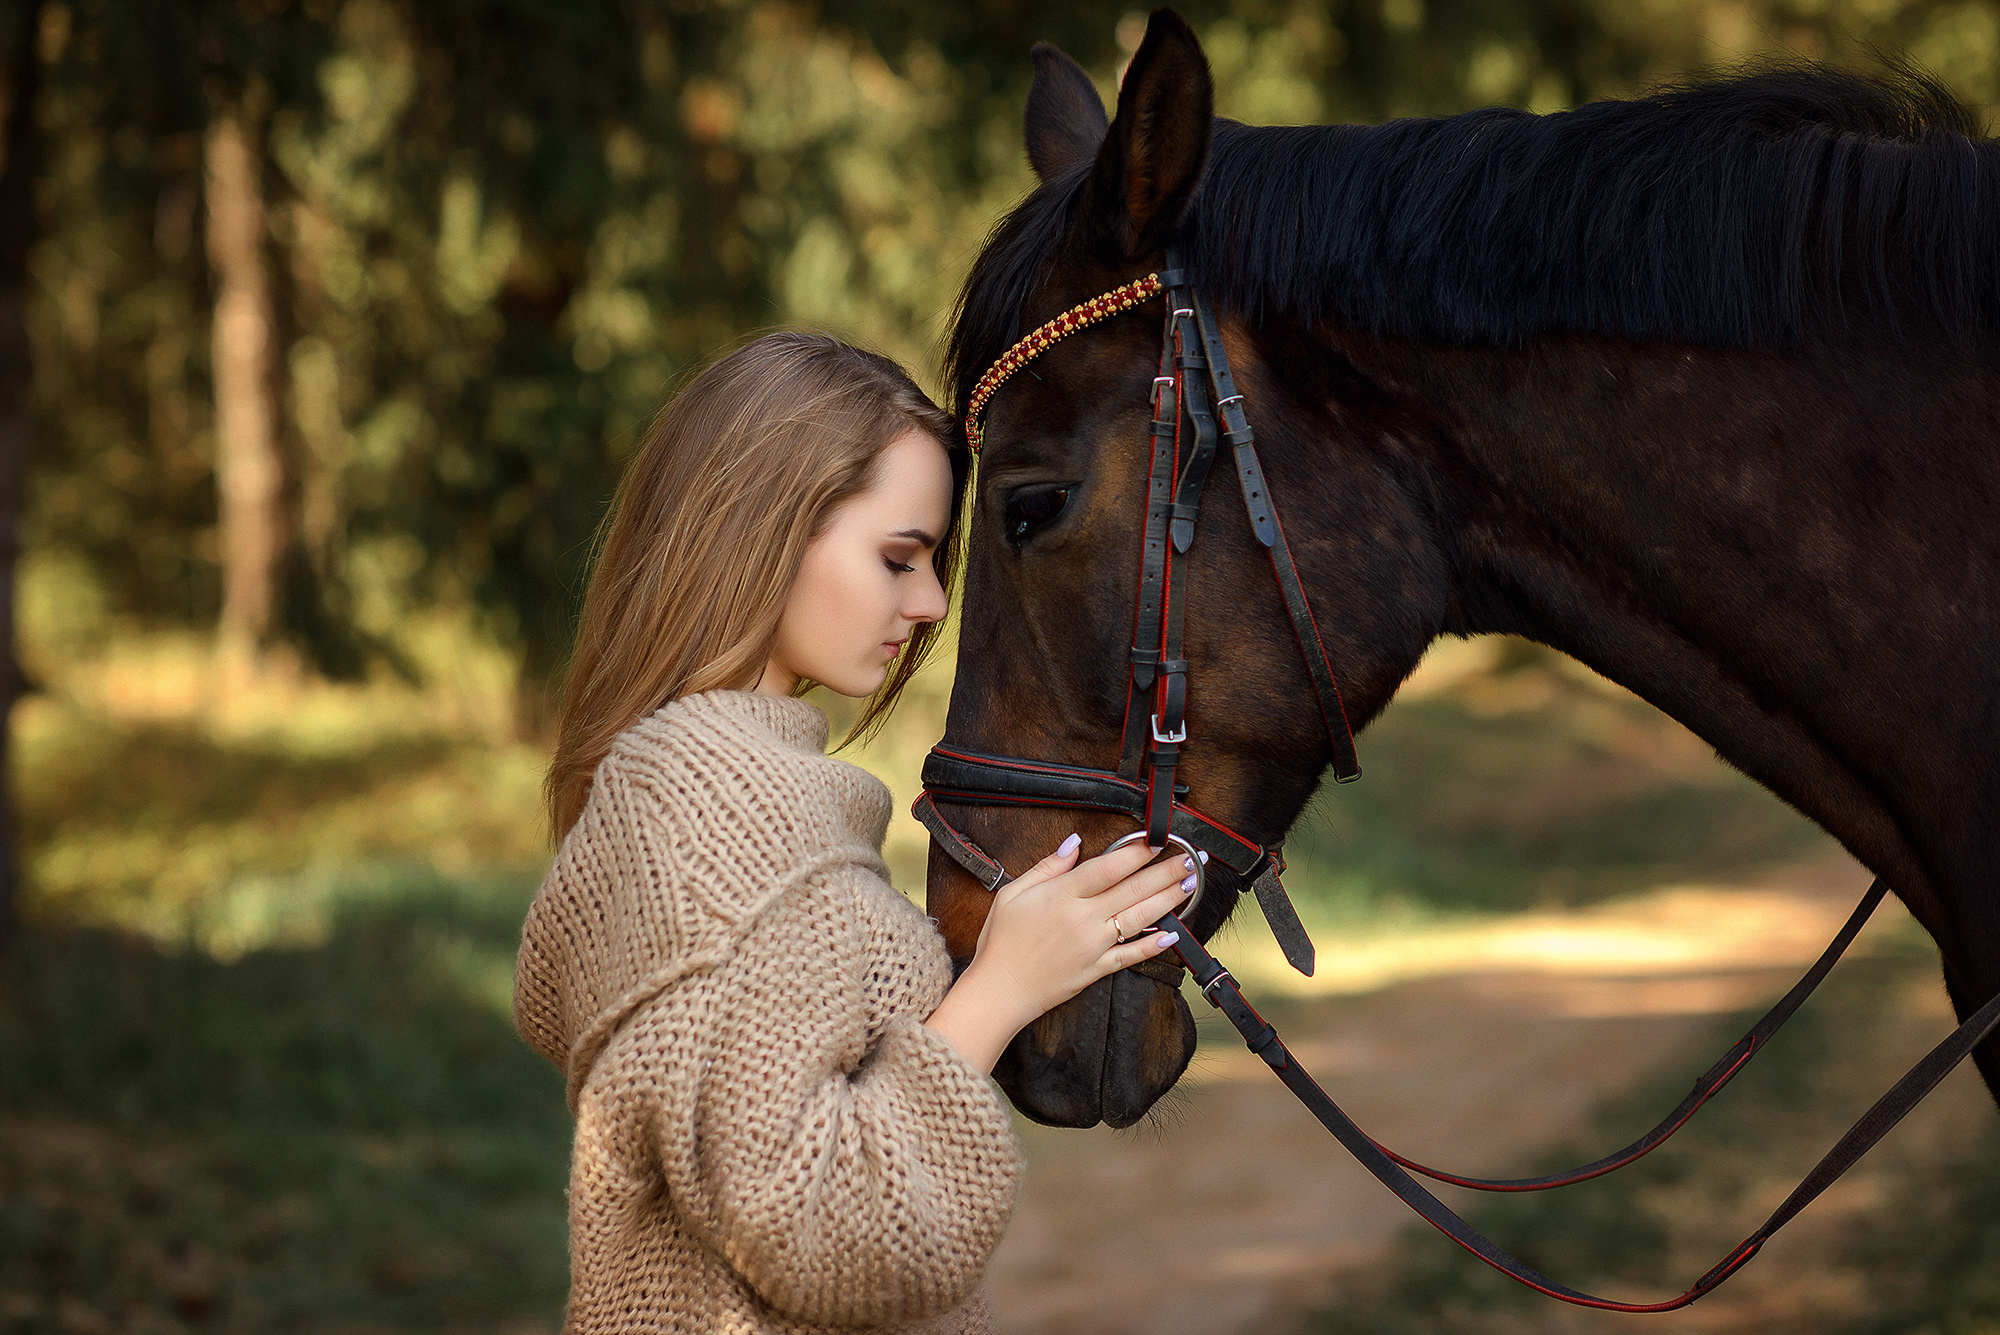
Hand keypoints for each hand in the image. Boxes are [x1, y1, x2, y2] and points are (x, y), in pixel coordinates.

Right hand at [924, 834, 1199, 1072]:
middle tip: (1192, 859)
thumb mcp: (1013, 894)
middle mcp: (1083, 919)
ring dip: (1169, 900)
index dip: (1135, 853)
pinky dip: (1153, 945)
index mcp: (1062, 896)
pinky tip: (1173, 934)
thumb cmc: (1000, 941)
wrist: (998, 991)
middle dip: (1166, 872)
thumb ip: (1047, 867)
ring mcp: (1093, 946)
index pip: (1107, 868)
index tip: (1157, 840)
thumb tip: (1074, 843)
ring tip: (1191, 885)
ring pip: (1139, 919)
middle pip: (1132, 890)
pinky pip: (1131, 956)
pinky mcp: (1097, 970)